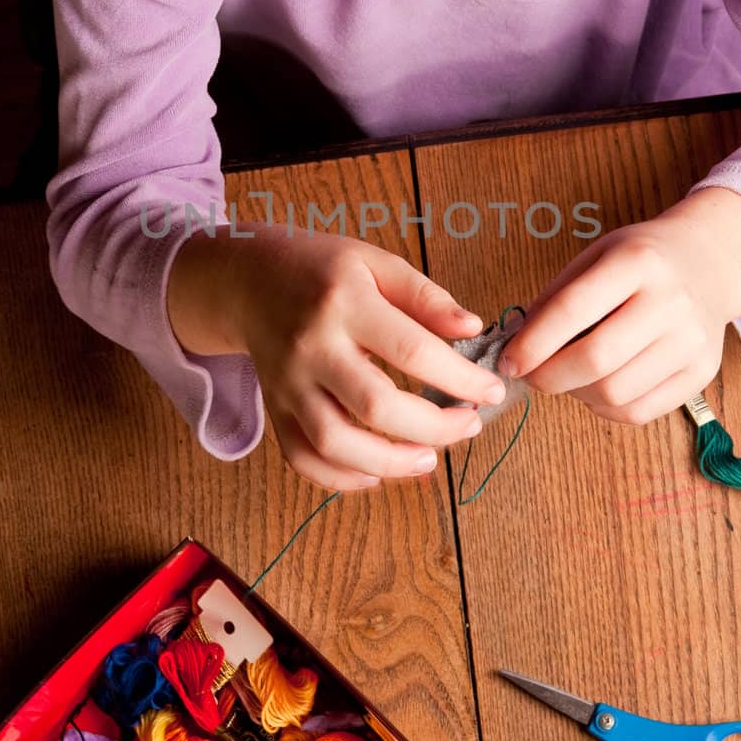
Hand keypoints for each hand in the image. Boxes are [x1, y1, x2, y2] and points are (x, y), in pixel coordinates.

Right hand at [167, 222, 507, 489]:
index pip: (411, 350)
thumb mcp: (375, 262)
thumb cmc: (322, 269)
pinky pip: (303, 457)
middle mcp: (312, 347)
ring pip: (335, 442)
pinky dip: (341, 478)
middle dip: (434, 427)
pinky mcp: (275, 409)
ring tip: (429, 459)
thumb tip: (471, 328)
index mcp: (345, 303)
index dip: (459, 378)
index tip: (491, 391)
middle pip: (375, 406)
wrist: (248, 280)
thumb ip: (424, 295)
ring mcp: (288, 384)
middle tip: (468, 425)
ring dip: (391, 462)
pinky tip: (377, 473)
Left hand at [498, 188, 740, 426]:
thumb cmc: (639, 262)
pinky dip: (604, 408)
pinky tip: (596, 388)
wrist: (709, 264)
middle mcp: (670, 300)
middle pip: (596, 359)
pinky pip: (639, 412)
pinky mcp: (701, 373)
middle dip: (549, 377)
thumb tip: (516, 345)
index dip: (533, 343)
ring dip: (576, 393)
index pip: (573, 309)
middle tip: (531, 376)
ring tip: (568, 377)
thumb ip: (556, 298)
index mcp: (636, 261)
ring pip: (616, 393)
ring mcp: (691, 340)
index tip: (509, 361)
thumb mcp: (596, 257)